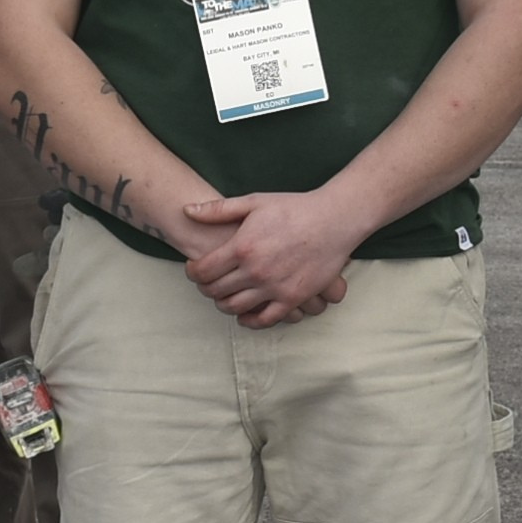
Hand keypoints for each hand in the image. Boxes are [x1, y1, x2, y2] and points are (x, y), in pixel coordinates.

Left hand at [180, 186, 365, 329]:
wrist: (334, 219)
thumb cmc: (294, 208)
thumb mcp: (254, 202)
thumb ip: (218, 210)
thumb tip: (186, 210)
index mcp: (242, 247)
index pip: (202, 271)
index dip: (192, 272)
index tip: (194, 268)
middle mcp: (255, 271)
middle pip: (215, 291)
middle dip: (205, 288)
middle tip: (207, 281)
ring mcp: (274, 287)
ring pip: (234, 308)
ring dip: (223, 304)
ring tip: (224, 295)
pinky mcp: (292, 298)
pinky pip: (264, 320)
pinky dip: (249, 321)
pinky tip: (245, 314)